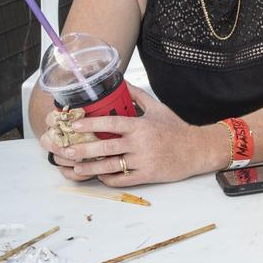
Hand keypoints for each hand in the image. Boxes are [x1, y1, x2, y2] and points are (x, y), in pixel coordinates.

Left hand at [41, 86, 213, 186]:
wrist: (197, 150)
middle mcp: (141, 144)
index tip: (74, 125)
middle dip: (83, 150)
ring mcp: (144, 161)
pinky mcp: (147, 176)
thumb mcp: (159, 108)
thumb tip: (122, 82)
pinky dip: (108, 179)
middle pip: (106, 148)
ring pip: (111, 166)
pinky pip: (122, 180)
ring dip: (90, 168)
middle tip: (66, 150)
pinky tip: (98, 176)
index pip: (112, 124)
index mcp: (142, 126)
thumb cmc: (176, 129)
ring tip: (75, 167)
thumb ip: (138, 96)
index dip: (91, 124)